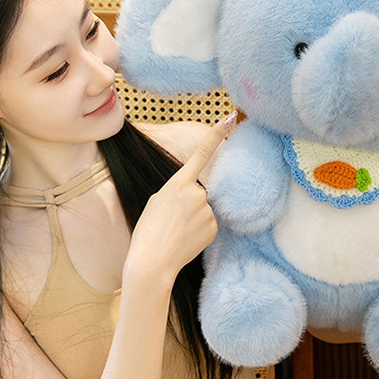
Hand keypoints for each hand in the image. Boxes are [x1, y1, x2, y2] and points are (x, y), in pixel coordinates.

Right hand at [125, 113, 236, 281]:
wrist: (153, 261)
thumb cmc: (149, 231)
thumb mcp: (157, 201)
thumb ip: (178, 191)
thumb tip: (198, 195)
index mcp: (178, 183)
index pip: (201, 154)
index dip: (216, 135)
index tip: (230, 118)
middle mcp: (196, 193)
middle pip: (199, 192)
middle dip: (189, 204)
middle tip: (171, 221)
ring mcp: (207, 211)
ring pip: (204, 209)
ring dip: (194, 218)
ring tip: (176, 231)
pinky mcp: (214, 227)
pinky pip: (209, 223)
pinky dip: (200, 230)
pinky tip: (186, 239)